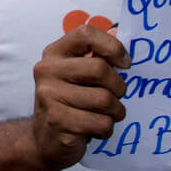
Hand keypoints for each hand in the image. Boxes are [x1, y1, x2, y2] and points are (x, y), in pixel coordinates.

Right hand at [31, 26, 128, 170]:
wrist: (45, 141)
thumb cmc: (70, 103)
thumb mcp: (80, 75)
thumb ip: (98, 54)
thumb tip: (118, 29)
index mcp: (54, 53)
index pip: (86, 34)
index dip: (112, 46)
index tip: (125, 64)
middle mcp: (47, 70)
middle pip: (100, 69)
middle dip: (118, 87)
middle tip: (116, 96)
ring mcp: (49, 96)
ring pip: (104, 100)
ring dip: (115, 112)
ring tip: (106, 115)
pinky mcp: (57, 121)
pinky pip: (101, 123)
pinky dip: (106, 129)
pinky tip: (94, 129)